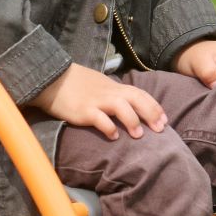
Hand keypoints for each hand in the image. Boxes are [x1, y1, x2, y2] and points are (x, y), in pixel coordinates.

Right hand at [31, 63, 166, 138]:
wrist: (51, 79)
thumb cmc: (75, 83)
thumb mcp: (98, 84)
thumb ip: (112, 93)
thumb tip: (127, 104)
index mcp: (113, 87)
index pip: (140, 93)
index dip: (154, 106)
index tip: (164, 120)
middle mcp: (108, 92)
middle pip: (136, 98)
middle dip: (151, 113)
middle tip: (161, 129)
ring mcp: (96, 101)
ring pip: (120, 106)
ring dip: (132, 120)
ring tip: (139, 135)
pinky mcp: (83, 110)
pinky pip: (99, 118)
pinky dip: (108, 127)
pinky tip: (113, 136)